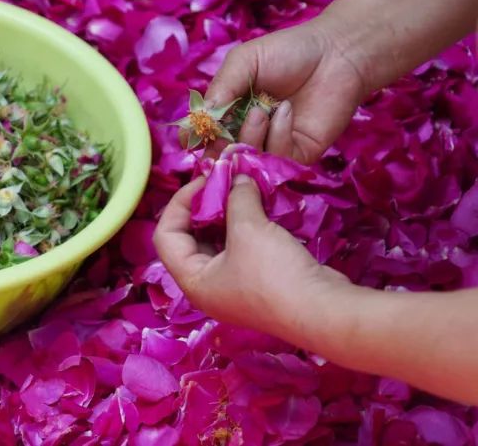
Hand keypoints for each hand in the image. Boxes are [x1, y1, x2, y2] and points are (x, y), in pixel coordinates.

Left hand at [153, 175, 348, 339]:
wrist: (322, 310)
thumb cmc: (274, 274)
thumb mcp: (249, 228)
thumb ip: (237, 198)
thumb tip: (237, 177)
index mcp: (192, 281)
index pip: (165, 235)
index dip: (179, 203)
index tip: (204, 181)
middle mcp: (207, 287)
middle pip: (190, 237)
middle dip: (204, 206)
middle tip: (222, 181)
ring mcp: (232, 286)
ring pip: (217, 241)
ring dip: (226, 214)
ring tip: (240, 188)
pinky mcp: (256, 282)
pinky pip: (240, 248)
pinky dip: (244, 226)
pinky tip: (257, 206)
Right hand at [208, 16, 371, 164]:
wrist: (337, 53)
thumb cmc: (289, 51)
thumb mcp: (245, 61)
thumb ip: (222, 86)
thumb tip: (201, 116)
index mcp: (229, 112)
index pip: (204, 135)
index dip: (197, 138)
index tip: (194, 133)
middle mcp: (247, 133)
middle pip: (221, 156)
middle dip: (219, 147)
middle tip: (222, 133)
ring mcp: (272, 146)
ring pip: (248, 162)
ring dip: (249, 139)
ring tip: (261, 112)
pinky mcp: (298, 155)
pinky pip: (277, 159)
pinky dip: (277, 137)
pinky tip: (286, 111)